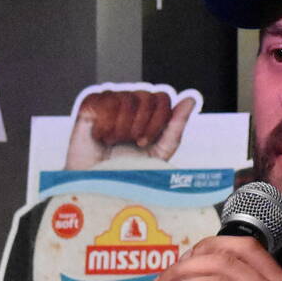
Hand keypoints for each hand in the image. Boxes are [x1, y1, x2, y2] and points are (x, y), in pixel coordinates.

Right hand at [64, 88, 195, 167]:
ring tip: (113, 142)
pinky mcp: (90, 104)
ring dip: (122, 127)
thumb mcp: (159, 152)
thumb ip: (175, 126)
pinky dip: (105, 124)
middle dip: (140, 125)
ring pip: (126, 99)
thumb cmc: (128, 170)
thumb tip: (191, 99)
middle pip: (146, 97)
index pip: (162, 98)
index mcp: (149, 111)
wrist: (98, 184)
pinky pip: (104, 100)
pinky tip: (100, 136)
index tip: (145, 142)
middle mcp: (131, 102)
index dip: (157, 120)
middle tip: (130, 143)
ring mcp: (110, 101)